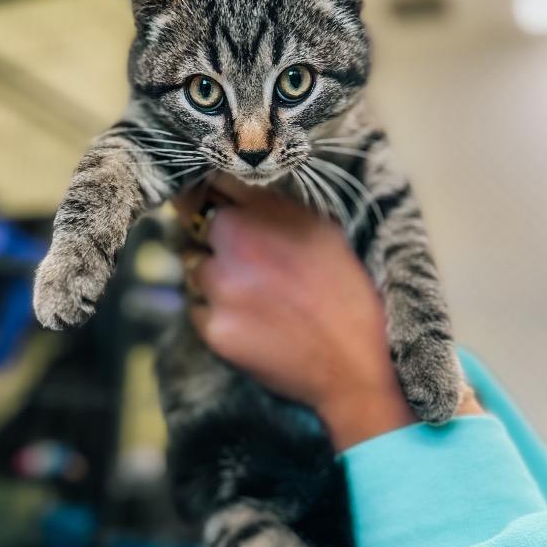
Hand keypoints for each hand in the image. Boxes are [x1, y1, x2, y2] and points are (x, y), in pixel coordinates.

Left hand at [175, 177, 416, 447]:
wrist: (354, 362)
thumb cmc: (345, 291)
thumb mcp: (320, 228)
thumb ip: (272, 204)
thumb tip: (233, 187)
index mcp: (262, 210)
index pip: (208, 184)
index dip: (210, 195)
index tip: (212, 203)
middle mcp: (234, 242)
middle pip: (192, 225)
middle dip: (210, 237)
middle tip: (243, 259)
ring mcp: (219, 287)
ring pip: (192, 267)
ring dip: (210, 275)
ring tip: (251, 294)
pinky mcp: (213, 327)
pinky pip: (195, 308)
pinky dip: (213, 311)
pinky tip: (248, 320)